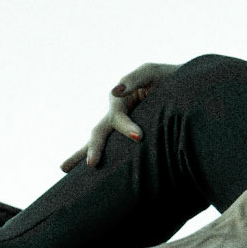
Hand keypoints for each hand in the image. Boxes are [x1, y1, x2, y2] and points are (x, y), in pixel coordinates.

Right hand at [60, 62, 177, 171]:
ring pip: (99, 141)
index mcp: (120, 102)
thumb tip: (116, 91)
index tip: (138, 136)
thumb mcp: (151, 73)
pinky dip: (103, 161)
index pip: (117, 118)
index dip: (126, 127)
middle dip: (93, 148)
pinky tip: (87, 174)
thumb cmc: (167, 78)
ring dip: (85, 154)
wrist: (183, 89)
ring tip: (63, 168)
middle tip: (91, 164)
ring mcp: (121, 127)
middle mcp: (116, 116)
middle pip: (99, 132)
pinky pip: (114, 151)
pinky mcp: (130, 137)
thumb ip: (135, 78)